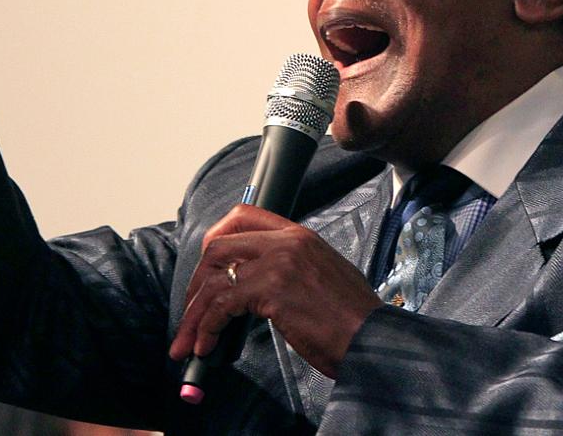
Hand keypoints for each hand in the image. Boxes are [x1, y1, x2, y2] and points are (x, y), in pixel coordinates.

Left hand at [169, 205, 383, 377]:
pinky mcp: (271, 290)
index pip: (244, 215)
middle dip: (196, 283)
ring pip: (214, 279)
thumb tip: (256, 287)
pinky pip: (221, 305)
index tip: (205, 268)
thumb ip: (293, 269)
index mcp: (300, 236)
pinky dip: (206, 328)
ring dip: (195, 314)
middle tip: (191, 312)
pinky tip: (207, 347)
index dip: (216, 238)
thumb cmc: (352, 322)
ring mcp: (278, 263)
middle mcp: (287, 242)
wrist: (374, 341)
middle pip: (218, 246)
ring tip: (188, 342)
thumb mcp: (325, 278)